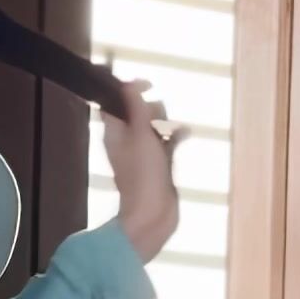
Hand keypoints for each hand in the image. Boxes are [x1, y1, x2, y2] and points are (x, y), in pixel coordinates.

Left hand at [100, 78, 181, 263]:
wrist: (153, 215)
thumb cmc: (143, 175)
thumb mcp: (139, 136)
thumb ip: (135, 109)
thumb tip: (128, 83)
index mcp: (114, 133)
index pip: (116, 102)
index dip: (129, 91)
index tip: (147, 86)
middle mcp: (127, 140)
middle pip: (139, 111)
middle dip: (153, 110)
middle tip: (157, 123)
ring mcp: (144, 152)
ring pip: (156, 126)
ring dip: (167, 124)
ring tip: (172, 132)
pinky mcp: (160, 163)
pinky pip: (168, 141)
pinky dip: (175, 137)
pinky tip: (184, 135)